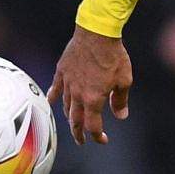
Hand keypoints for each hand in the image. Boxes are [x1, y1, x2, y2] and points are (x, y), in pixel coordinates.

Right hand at [48, 23, 131, 144]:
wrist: (97, 32)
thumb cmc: (113, 56)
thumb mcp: (124, 80)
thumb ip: (120, 100)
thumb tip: (121, 116)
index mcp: (93, 99)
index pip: (93, 126)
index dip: (97, 136)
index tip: (102, 140)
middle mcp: (78, 94)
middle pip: (75, 120)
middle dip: (78, 133)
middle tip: (81, 140)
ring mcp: (68, 83)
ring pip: (65, 106)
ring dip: (69, 118)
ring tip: (72, 124)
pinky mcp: (62, 70)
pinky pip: (55, 88)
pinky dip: (52, 97)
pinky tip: (50, 102)